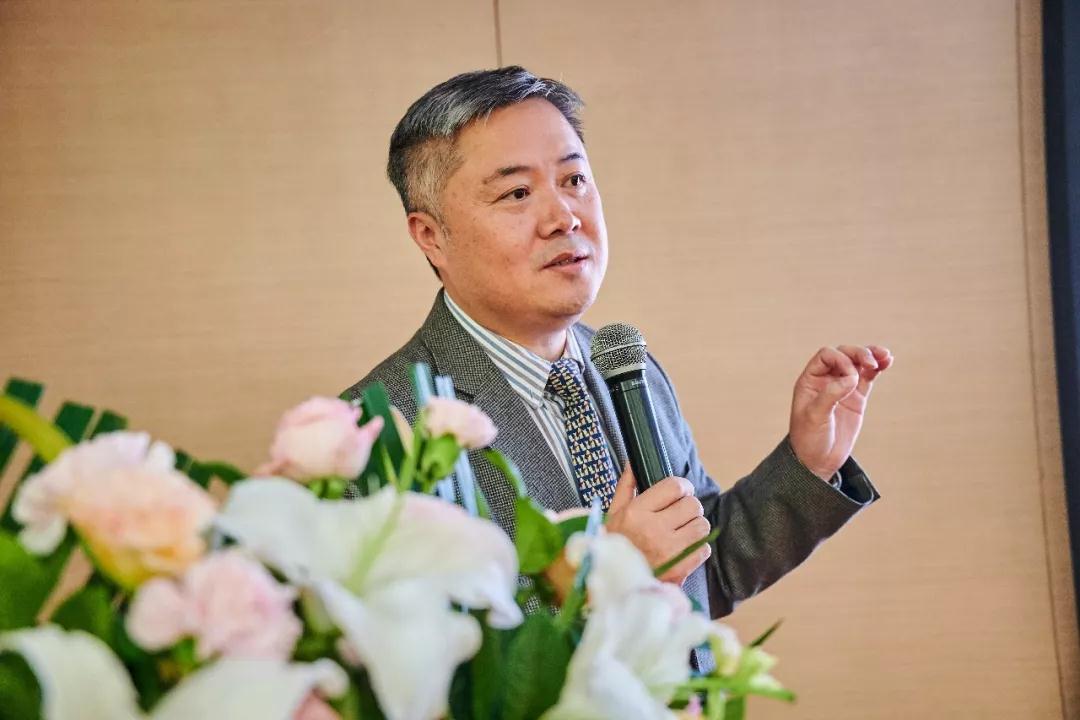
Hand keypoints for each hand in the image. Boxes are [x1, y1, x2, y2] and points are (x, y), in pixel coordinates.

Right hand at [605, 464, 711, 584]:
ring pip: (702, 525)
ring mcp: (668, 550)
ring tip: (682, 530)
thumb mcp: (613, 514)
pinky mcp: (679, 569)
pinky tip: (684, 548)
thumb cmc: (612, 544)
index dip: (682, 487)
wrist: (611, 582)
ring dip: (695, 526)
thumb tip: (633, 462)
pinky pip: (703, 548)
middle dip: (688, 506)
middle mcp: (653, 529)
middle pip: (692, 505)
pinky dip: (697, 547)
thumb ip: (626, 487)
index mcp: (636, 513)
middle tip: (680, 513)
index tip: (679, 492)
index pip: (674, 487)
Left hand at [789, 345, 893, 480]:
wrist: (818, 461)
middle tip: (872, 362)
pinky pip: (867, 377)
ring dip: (871, 356)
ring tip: (885, 356)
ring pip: (857, 364)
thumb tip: (851, 377)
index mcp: (810, 380)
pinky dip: (877, 369)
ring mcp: (842, 388)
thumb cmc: (809, 439)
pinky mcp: (856, 398)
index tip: (850, 376)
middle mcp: (825, 380)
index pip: (826, 356)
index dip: (840, 358)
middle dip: (859, 354)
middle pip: (844, 355)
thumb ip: (831, 395)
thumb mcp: (815, 417)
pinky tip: (887, 361)